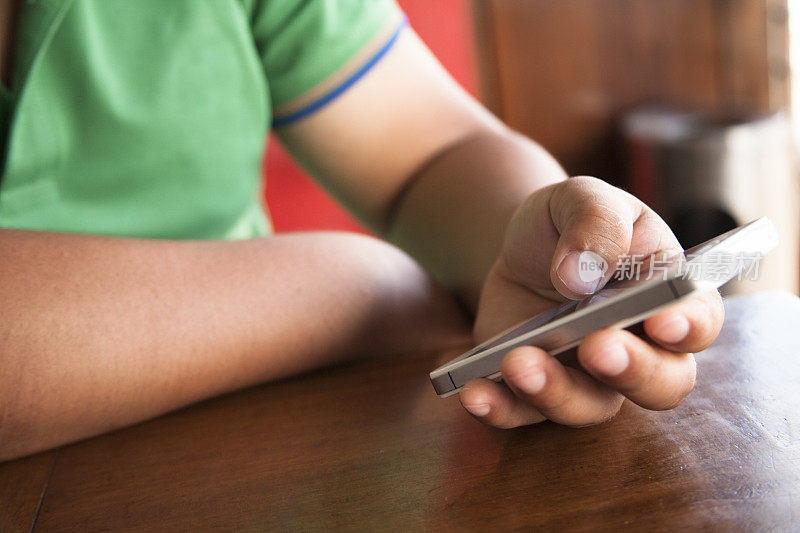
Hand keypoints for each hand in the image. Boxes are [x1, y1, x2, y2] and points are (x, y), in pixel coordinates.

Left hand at [462, 176, 723, 427]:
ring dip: (555, 392)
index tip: (663, 321)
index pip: (696, 320)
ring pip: (590, 406)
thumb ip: (594, 222)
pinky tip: (473, 392)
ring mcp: (589, 376)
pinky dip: (500, 408)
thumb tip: (581, 276)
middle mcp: (639, 348)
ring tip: (516, 362)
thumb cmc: (570, 223)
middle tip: (597, 347)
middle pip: (661, 383)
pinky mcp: (538, 389)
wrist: (523, 248)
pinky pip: (524, 414)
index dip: (688, 326)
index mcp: (667, 296)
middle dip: (632, 372)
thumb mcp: (581, 199)